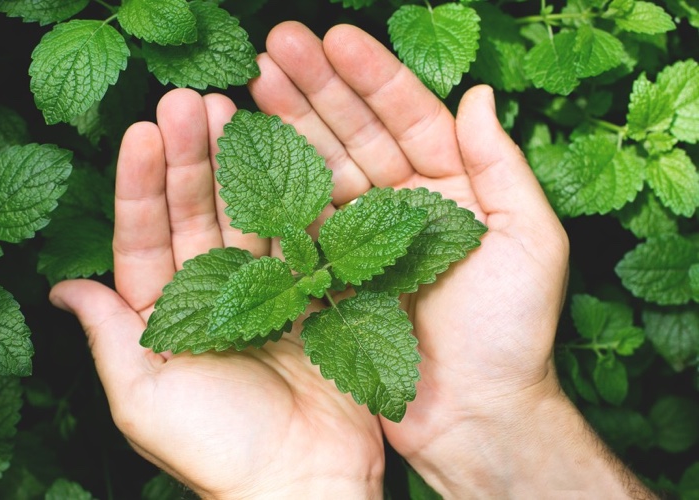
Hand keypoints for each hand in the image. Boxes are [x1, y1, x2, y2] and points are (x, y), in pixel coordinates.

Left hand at [49, 89, 383, 498]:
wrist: (305, 476)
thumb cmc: (219, 448)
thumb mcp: (144, 399)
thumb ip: (109, 337)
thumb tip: (64, 289)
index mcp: (163, 317)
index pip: (144, 238)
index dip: (140, 185)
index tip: (143, 132)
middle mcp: (211, 296)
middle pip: (194, 215)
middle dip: (189, 158)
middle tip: (190, 101)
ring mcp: (263, 291)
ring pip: (245, 216)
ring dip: (236, 164)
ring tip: (231, 107)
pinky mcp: (309, 293)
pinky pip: (297, 236)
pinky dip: (292, 196)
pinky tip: (285, 152)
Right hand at [249, 22, 651, 496]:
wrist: (474, 411)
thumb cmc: (511, 331)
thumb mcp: (529, 240)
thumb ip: (501, 164)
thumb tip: (478, 94)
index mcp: (455, 188)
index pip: (409, 116)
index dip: (373, 76)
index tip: (333, 38)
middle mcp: (406, 205)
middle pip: (358, 132)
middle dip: (319, 87)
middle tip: (277, 46)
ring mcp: (367, 239)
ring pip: (326, 168)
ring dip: (292, 124)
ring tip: (254, 82)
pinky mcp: (337, 274)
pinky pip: (306, 221)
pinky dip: (280, 186)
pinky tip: (252, 150)